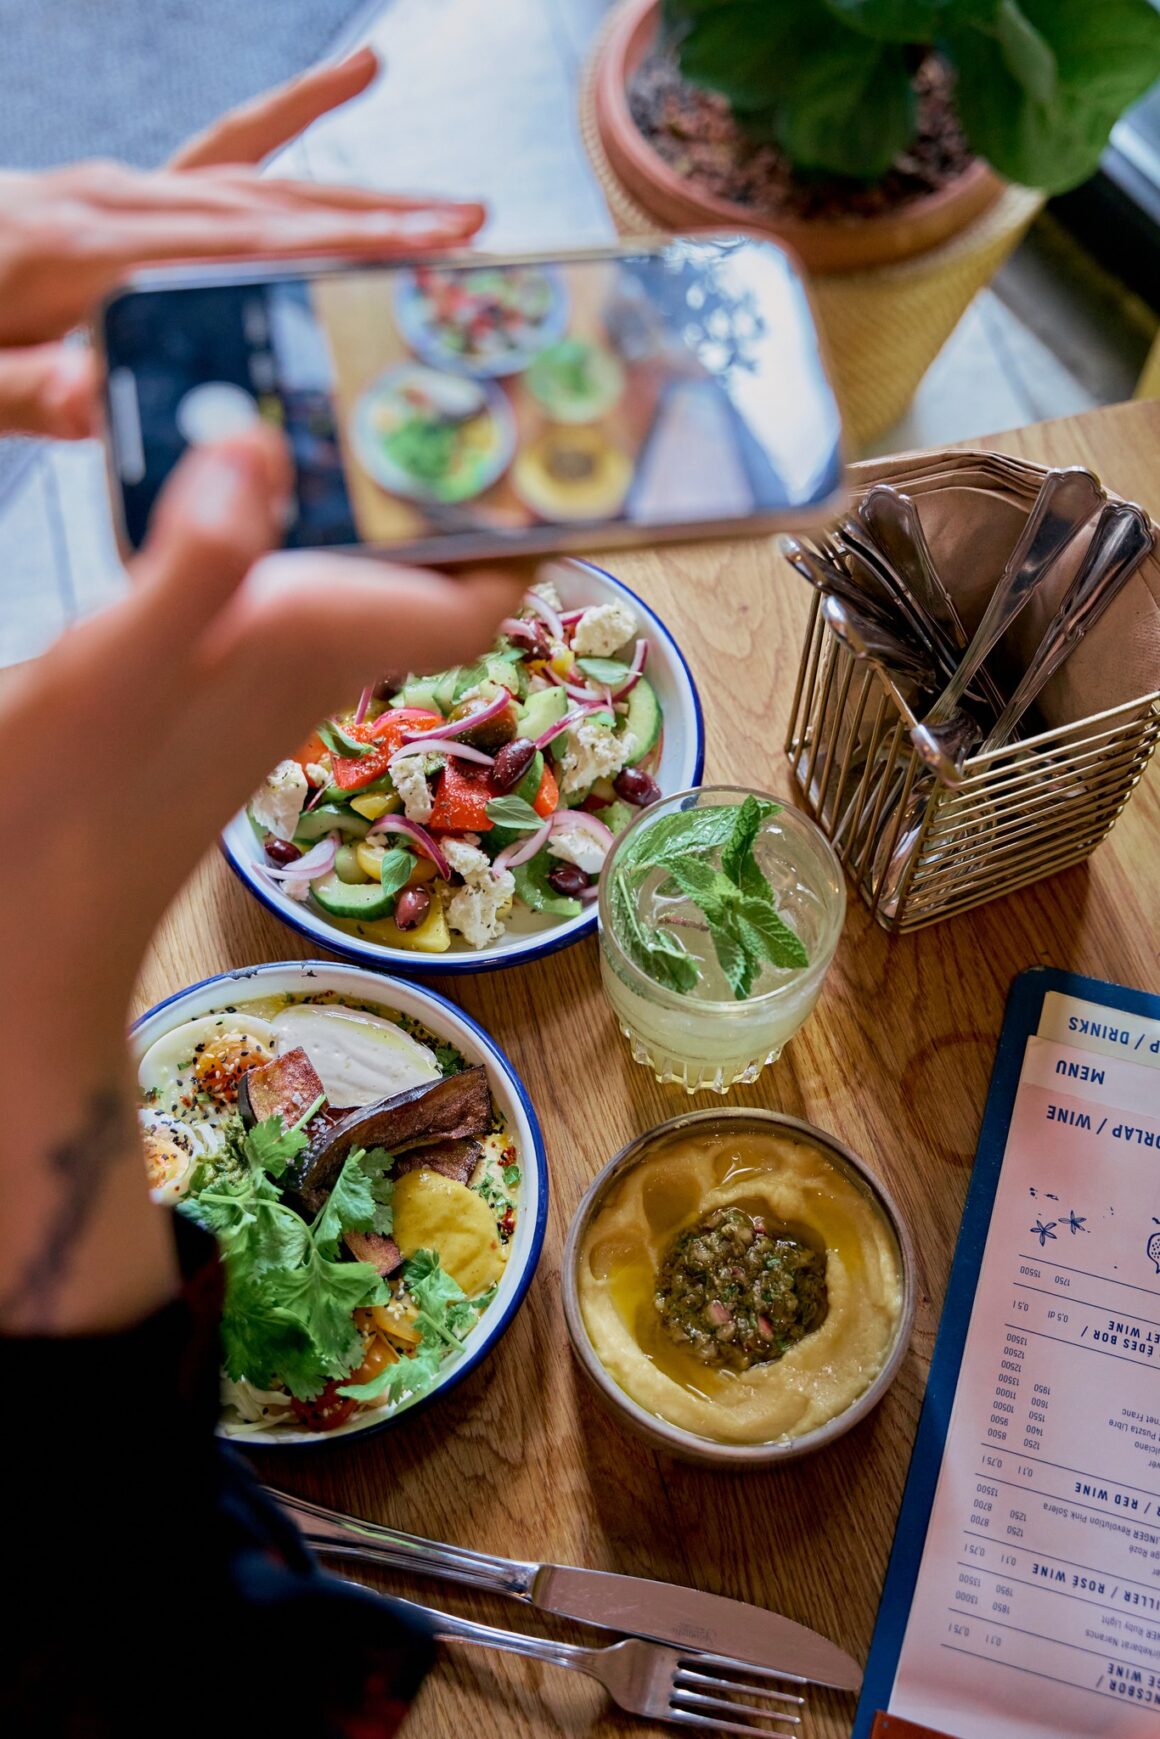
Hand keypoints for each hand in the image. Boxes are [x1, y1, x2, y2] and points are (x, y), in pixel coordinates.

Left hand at [0, 48, 481, 434]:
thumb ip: (31, 390)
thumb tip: (98, 397)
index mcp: (90, 250)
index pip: (241, 243)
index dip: (340, 245)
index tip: (425, 250)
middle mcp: (120, 200)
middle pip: (273, 204)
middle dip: (381, 218)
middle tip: (473, 234)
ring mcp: (127, 187)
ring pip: (264, 181)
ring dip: (362, 195)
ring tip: (452, 209)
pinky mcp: (129, 192)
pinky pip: (225, 148)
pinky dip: (294, 116)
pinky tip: (357, 75)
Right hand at [0, 426, 523, 1334]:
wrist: (34, 912)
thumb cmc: (73, 804)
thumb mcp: (119, 665)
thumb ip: (195, 561)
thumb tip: (261, 444)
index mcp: (318, 644)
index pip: (476, 597)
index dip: (523, 529)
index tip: (544, 447)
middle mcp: (313, 658)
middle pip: (433, 575)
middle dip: (456, 489)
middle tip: (454, 383)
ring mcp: (264, 669)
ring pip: (367, 577)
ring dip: (379, 503)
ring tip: (365, 402)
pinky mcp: (211, 674)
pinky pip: (294, 582)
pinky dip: (297, 523)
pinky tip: (251, 477)